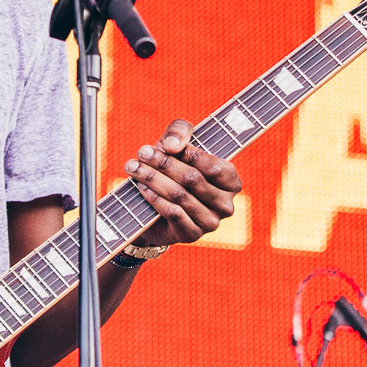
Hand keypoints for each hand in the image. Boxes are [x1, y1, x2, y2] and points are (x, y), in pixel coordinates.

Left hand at [125, 119, 241, 245]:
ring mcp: (211, 223)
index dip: (189, 154)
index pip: (214, 166)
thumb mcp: (179, 142)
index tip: (165, 144)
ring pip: (180, 195)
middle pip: (193, 179)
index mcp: (232, 182)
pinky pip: (173, 212)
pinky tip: (142, 186)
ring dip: (153, 179)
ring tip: (134, 167)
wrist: (158, 208)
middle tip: (142, 152)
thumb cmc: (175, 168)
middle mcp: (226, 205)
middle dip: (164, 163)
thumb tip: (172, 145)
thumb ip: (180, 131)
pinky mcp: (192, 235)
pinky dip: (155, 197)